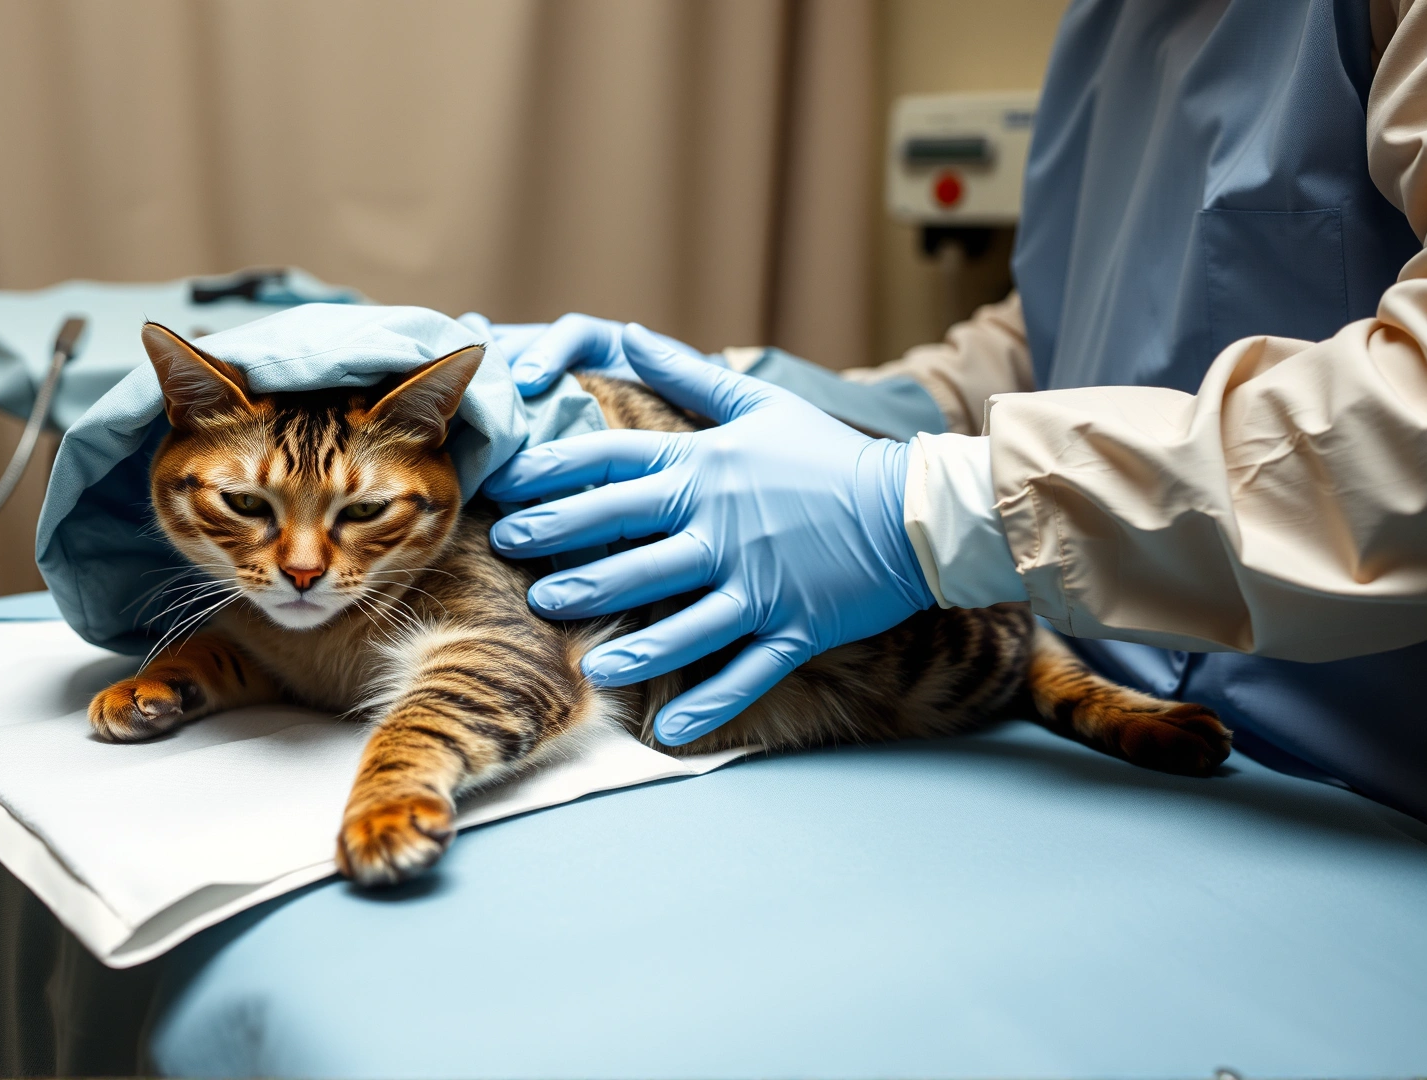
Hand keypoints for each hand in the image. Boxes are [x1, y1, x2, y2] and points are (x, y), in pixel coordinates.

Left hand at [482, 325, 934, 744]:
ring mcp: (756, 582)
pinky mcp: (791, 627)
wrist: (916, 511)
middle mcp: (721, 525)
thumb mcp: (759, 405)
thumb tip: (628, 334)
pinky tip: (668, 729)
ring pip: (677, 617)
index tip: (510, 490)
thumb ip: (687, 373)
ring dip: (627, 640)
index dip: (554, 477)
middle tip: (514, 559)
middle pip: (625, 539)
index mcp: (707, 468)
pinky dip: (708, 702)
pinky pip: (743, 672)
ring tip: (584, 658)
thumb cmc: (828, 457)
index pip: (613, 466)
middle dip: (563, 551)